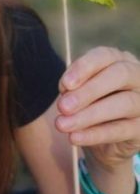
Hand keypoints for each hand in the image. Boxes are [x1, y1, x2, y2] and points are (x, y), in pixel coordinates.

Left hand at [55, 46, 139, 169]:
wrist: (103, 136)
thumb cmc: (89, 101)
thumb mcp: (78, 89)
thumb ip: (73, 85)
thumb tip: (66, 91)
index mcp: (118, 59)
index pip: (104, 55)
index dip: (84, 68)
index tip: (64, 85)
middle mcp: (137, 75)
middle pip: (119, 75)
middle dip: (88, 91)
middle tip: (62, 107)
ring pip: (124, 103)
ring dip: (88, 115)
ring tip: (62, 124)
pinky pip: (122, 130)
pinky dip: (95, 134)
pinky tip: (74, 137)